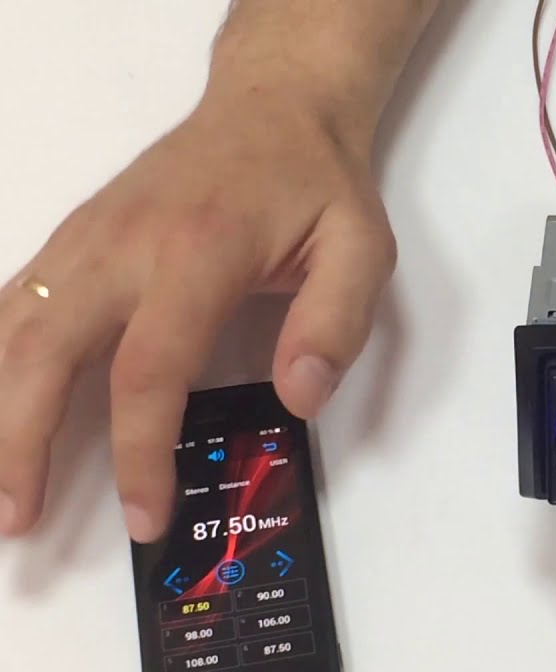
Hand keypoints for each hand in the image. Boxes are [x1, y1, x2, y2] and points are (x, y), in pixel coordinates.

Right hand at [0, 90, 395, 541]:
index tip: (145, 516)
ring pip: (10, 327)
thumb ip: (335, 325)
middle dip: (18, 442)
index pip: (150, 369)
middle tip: (15, 521)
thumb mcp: (361, 248)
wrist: (272, 107)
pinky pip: (13, 301)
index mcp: (199, 251)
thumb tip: (296, 400)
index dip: (140, 452)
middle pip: (43, 351)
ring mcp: (88, 237)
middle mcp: (124, 244)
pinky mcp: (74, 238)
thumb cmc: (316, 183)